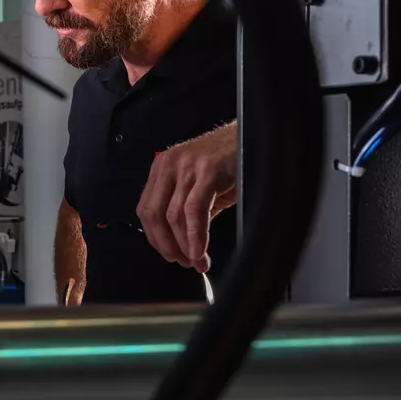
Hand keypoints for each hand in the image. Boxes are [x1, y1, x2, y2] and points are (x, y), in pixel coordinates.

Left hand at [135, 122, 237, 272]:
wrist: (254, 136)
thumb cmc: (228, 162)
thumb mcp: (200, 186)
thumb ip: (186, 211)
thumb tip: (183, 245)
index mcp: (162, 168)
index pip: (146, 210)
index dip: (156, 238)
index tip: (170, 256)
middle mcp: (169, 164)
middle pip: (154, 215)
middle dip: (167, 245)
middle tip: (184, 262)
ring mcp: (187, 166)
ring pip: (173, 216)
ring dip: (184, 245)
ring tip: (197, 262)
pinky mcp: (207, 171)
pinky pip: (194, 210)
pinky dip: (196, 235)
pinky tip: (200, 251)